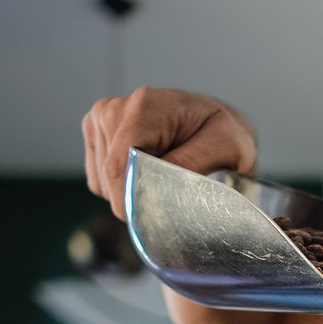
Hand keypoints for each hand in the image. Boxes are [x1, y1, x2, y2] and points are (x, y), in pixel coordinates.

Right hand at [83, 87, 257, 219]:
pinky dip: (124, 187)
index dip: (134, 199)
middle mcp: (115, 109)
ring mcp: (101, 121)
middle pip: (110, 177)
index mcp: (144, 106)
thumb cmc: (222, 135)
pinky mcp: (96, 137)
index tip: (156, 217)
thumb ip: (191, 164)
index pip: (118, 166)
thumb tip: (157, 187)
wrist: (213, 125)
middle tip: (175, 186)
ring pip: (104, 183)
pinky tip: (148, 171)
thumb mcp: (226, 148)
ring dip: (133, 190)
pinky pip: (100, 182)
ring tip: (164, 172)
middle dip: (139, 195)